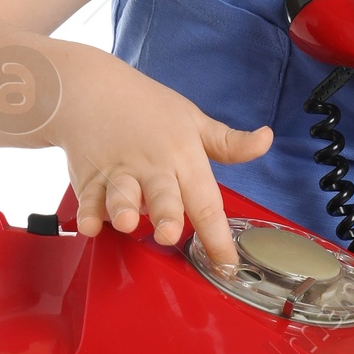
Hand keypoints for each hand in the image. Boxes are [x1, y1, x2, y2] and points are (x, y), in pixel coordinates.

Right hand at [57, 49, 270, 271]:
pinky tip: (90, 224)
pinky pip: (88, 198)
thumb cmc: (146, 108)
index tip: (227, 265)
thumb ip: (228, 143)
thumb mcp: (193, 121)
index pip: (206, 201)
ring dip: (123, 210)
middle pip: (162, 197)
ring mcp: (118, 173)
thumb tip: (266, 140)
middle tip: (170, 234)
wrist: (91, 88)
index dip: (218, 237)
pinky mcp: (89, 178)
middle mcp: (152, 168)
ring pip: (122, 195)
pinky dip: (87, 211)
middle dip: (166, 216)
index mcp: (183, 158)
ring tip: (128, 224)